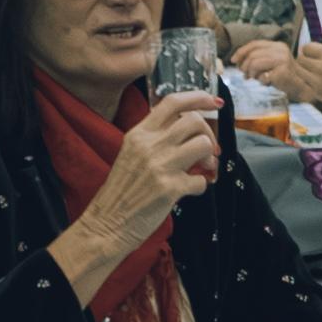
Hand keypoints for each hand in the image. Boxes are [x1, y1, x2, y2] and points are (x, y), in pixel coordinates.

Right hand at [66, 90, 220, 280]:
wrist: (106, 224)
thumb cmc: (121, 192)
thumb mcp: (131, 155)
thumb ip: (155, 140)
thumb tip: (190, 131)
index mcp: (138, 134)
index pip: (172, 102)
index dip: (198, 97)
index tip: (215, 102)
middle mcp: (148, 146)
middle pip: (194, 121)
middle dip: (209, 134)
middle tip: (208, 151)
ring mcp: (159, 166)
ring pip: (203, 145)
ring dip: (210, 158)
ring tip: (204, 169)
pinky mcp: (169, 188)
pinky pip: (201, 179)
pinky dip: (201, 185)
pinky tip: (190, 190)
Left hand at [248, 36, 321, 130]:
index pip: (308, 46)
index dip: (309, 47)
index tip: (313, 50)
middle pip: (300, 58)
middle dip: (303, 57)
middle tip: (310, 60)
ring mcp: (318, 82)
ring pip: (298, 71)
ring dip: (302, 69)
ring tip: (311, 70)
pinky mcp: (317, 94)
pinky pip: (304, 83)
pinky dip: (305, 80)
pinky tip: (314, 81)